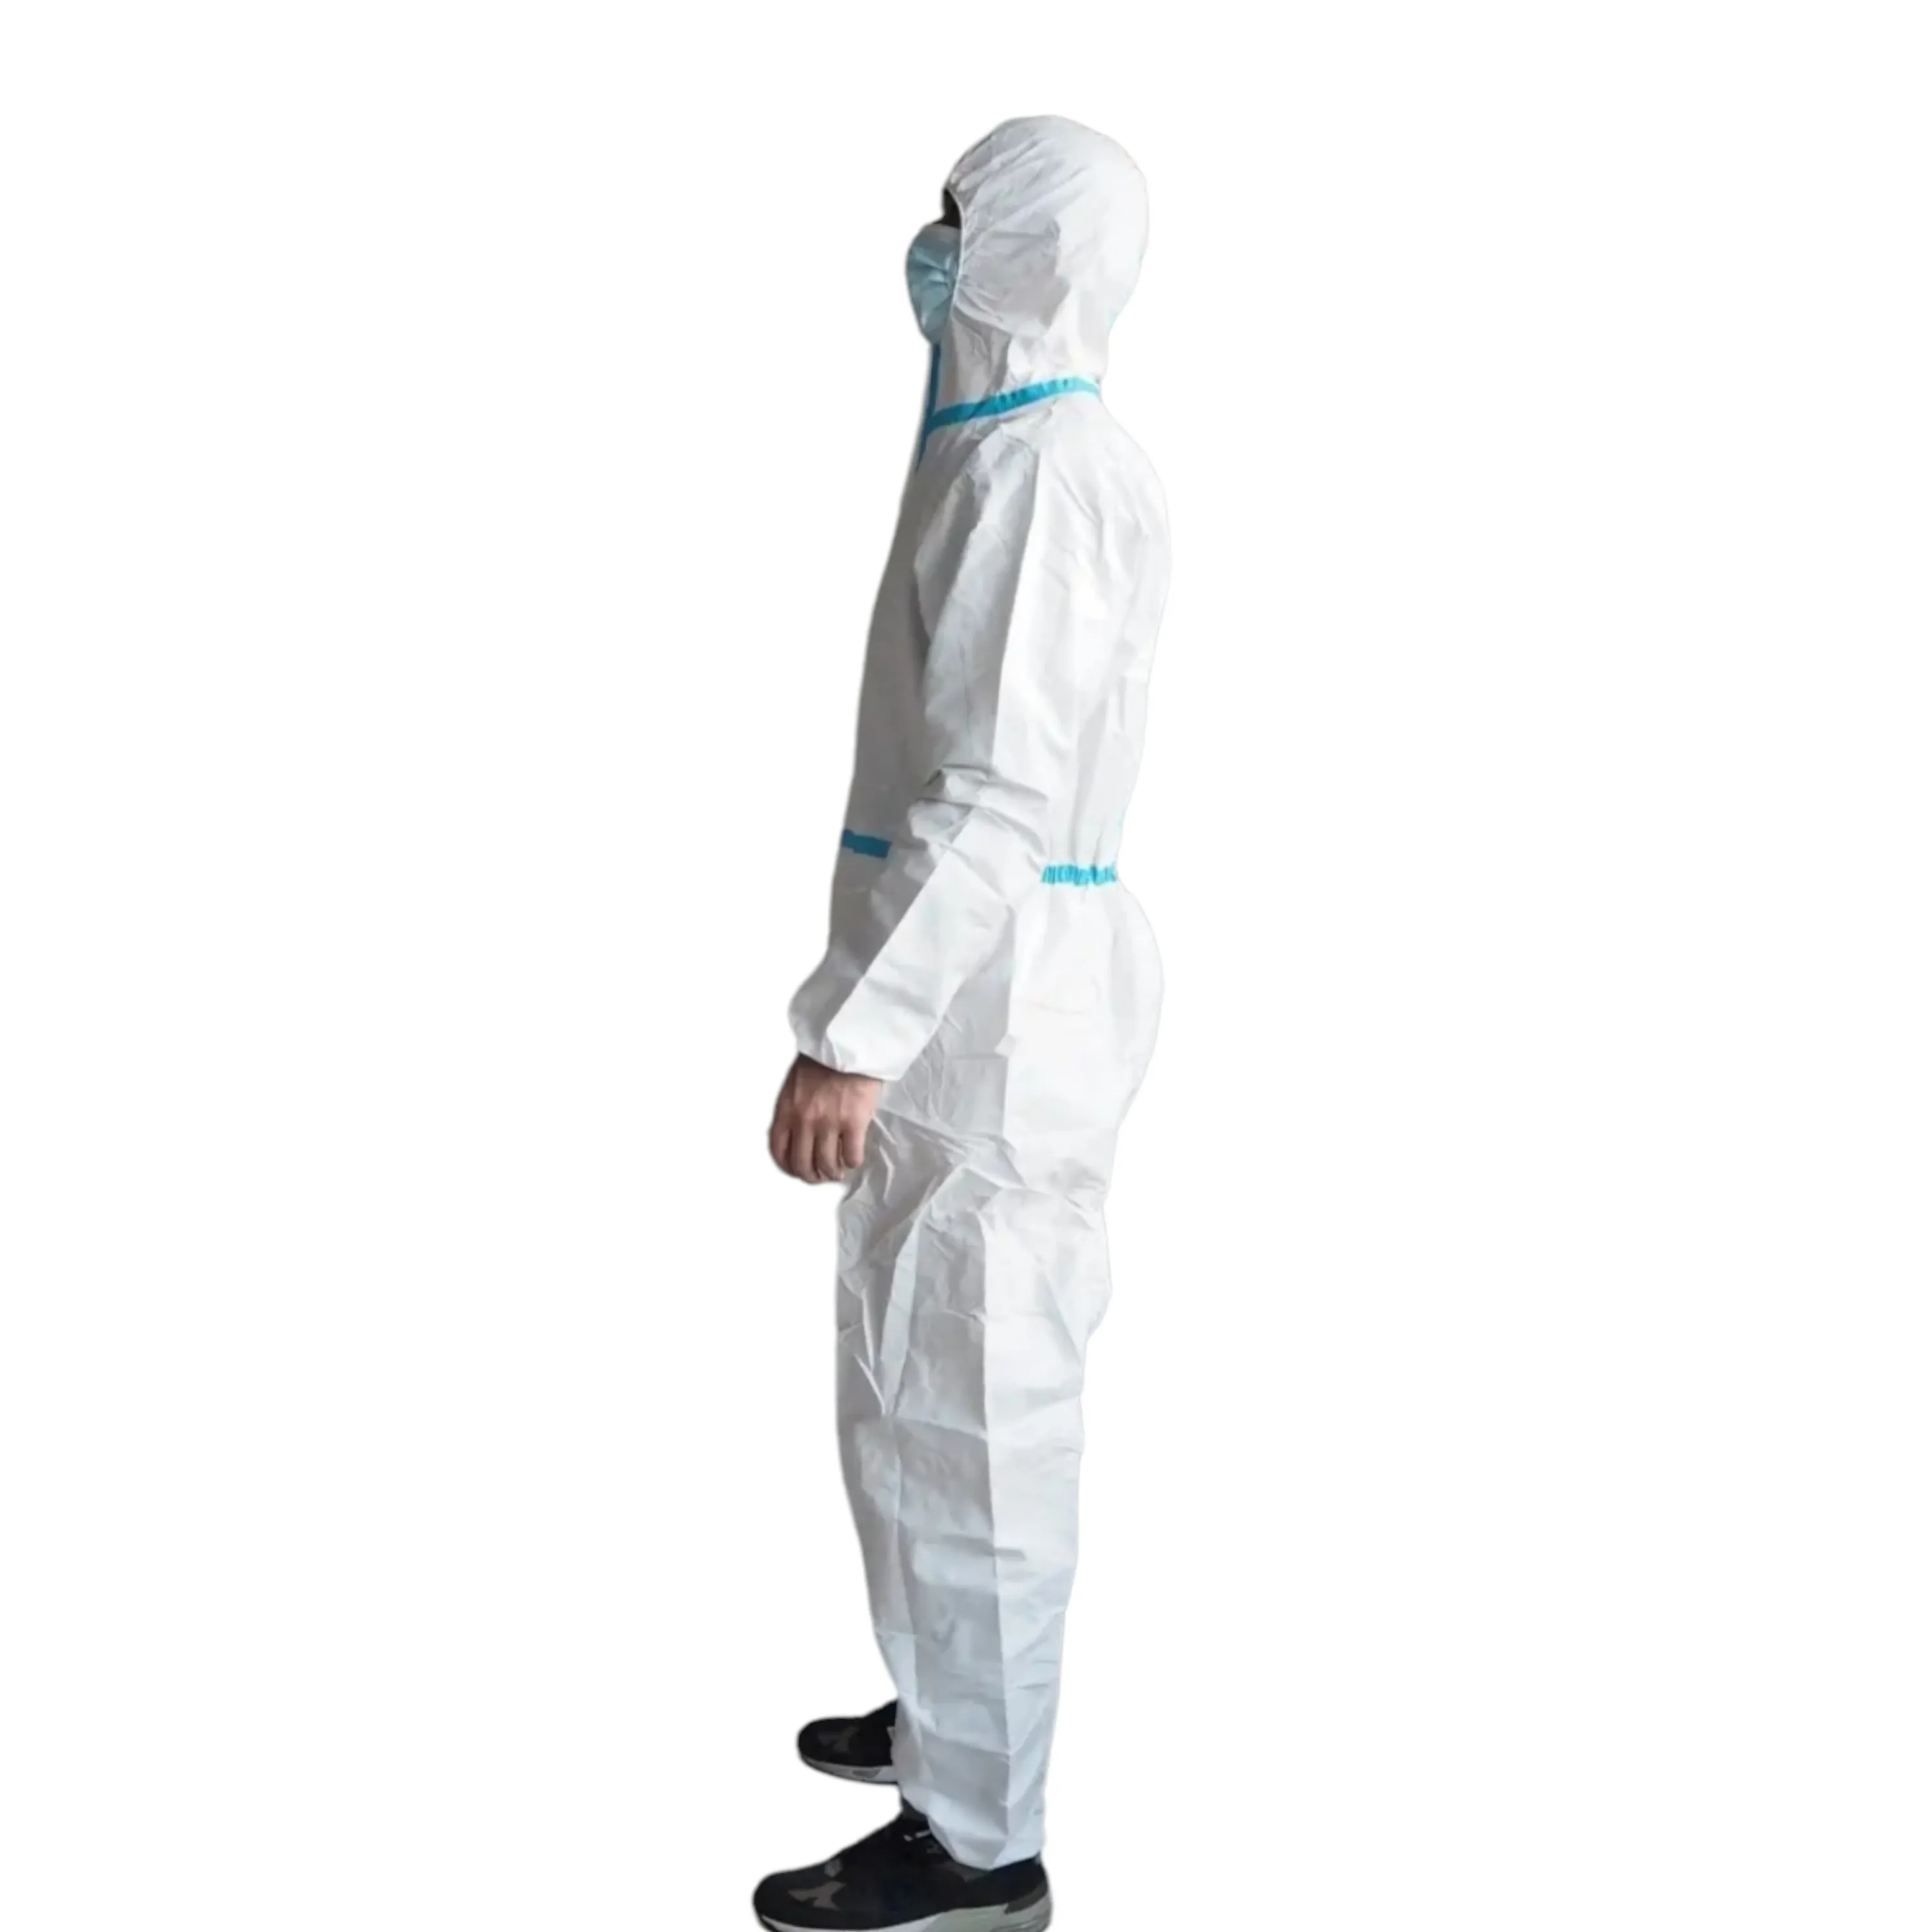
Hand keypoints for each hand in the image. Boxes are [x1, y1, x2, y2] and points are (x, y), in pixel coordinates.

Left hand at [768, 1053, 882, 1184]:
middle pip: (802, 1164)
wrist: (850, 1042)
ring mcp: (828, 1123)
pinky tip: (854, 1158)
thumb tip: (801, 1132)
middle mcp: (804, 1121)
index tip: (797, 1170)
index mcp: (786, 1109)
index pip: (779, 1151)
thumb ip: (794, 1108)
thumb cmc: (824, 1058)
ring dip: (833, 1173)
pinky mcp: (853, 1122)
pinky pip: (851, 1156)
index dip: (788, 1167)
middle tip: (822, 1175)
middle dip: (812, 1176)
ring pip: (827, 1165)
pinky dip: (852, 1162)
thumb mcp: (796, 1082)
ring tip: (839, 1171)